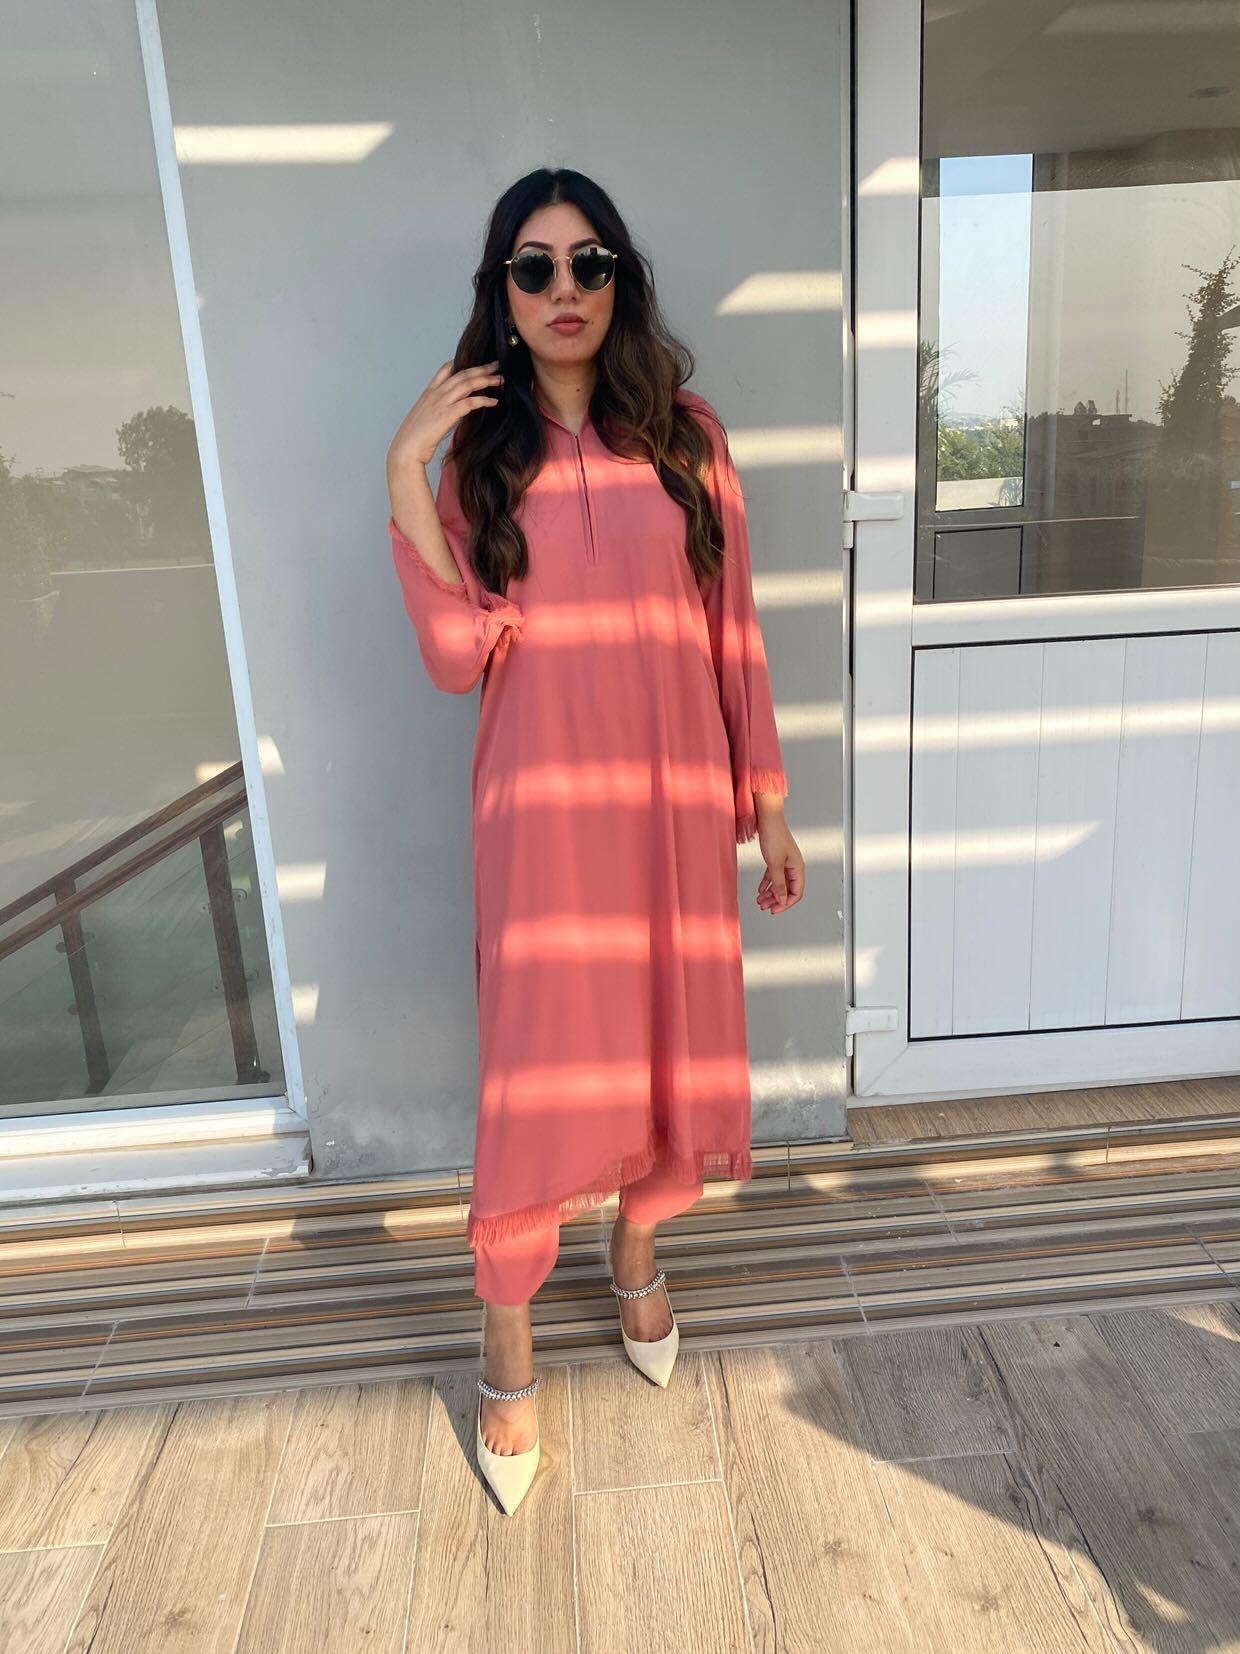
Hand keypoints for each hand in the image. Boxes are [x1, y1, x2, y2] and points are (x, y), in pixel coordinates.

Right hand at [386, 359, 503, 475]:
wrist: (405, 450)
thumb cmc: (414, 439)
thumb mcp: (425, 418)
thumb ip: (438, 410)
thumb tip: (452, 412)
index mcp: (429, 393)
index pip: (446, 369)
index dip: (462, 363)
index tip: (477, 363)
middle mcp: (435, 394)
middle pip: (462, 373)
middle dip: (481, 368)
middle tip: (496, 365)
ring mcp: (441, 403)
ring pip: (467, 383)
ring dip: (486, 379)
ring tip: (500, 379)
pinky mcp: (446, 415)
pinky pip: (469, 402)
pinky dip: (483, 400)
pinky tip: (494, 402)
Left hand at [755, 813, 803, 914]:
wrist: (767, 819)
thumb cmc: (774, 836)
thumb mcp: (774, 864)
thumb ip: (778, 883)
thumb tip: (781, 899)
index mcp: (797, 868)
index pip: (796, 893)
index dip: (786, 903)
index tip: (775, 909)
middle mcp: (793, 866)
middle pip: (787, 890)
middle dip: (776, 900)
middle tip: (765, 907)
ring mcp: (785, 862)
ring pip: (779, 883)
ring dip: (770, 893)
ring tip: (760, 901)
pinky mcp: (776, 858)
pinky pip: (773, 875)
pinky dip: (767, 883)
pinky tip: (760, 890)